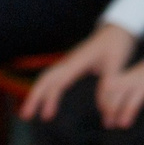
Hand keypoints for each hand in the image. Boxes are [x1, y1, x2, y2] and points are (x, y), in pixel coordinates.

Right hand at [22, 24, 137, 120]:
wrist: (118, 28)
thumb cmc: (117, 44)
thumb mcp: (117, 64)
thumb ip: (109, 84)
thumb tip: (103, 110)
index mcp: (77, 62)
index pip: (57, 81)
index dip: (48, 98)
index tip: (45, 115)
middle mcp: (69, 62)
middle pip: (45, 78)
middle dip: (33, 96)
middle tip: (24, 116)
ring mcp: (70, 62)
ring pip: (48, 77)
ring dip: (37, 93)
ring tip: (30, 112)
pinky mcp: (73, 65)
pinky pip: (54, 77)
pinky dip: (46, 89)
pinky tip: (47, 100)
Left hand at [100, 41, 143, 128]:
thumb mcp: (142, 76)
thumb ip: (129, 89)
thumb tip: (112, 111)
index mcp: (134, 75)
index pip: (112, 84)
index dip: (105, 100)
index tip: (104, 116)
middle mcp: (143, 76)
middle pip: (121, 89)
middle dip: (113, 106)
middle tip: (109, 125)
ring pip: (140, 92)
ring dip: (129, 108)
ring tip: (123, 124)